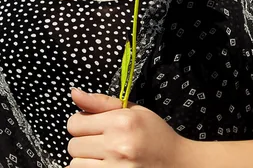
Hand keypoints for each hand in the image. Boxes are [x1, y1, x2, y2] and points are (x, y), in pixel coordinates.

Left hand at [66, 88, 189, 167]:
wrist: (179, 163)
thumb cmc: (156, 135)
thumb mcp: (133, 111)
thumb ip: (101, 102)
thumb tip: (73, 92)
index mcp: (122, 122)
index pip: (74, 123)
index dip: (81, 124)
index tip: (93, 127)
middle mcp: (117, 146)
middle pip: (73, 145)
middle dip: (84, 143)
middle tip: (102, 143)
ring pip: (75, 164)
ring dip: (85, 161)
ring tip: (103, 157)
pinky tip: (103, 166)